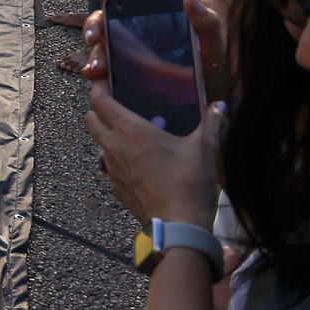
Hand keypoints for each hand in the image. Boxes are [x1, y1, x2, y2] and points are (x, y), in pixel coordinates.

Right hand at [79, 0, 230, 100]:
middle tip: (93, 38)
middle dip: (93, 28)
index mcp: (147, 13)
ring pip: (102, 47)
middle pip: (103, 21)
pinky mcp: (125, 71)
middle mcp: (131, 29)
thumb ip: (204, 17)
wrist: (211, 82)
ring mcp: (126, 50)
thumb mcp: (211, 33)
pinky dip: (99, 74)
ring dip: (95, 55)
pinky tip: (97, 78)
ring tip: (97, 68)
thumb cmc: (210, 51)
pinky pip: (107, 70)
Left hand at [86, 82, 222, 228]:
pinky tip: (140, 165)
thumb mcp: (205, 149)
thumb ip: (212, 124)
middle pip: (90, 119)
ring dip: (108, 136)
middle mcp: (113, 146)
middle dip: (98, 110)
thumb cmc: (189, 182)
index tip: (106, 83)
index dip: (99, 89)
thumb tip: (219, 106)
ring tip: (133, 137)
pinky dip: (118, 160)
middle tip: (117, 108)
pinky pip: (110, 167)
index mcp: (130, 130)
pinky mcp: (116, 188)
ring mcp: (111, 169)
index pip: (99, 101)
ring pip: (99, 144)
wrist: (179, 226)